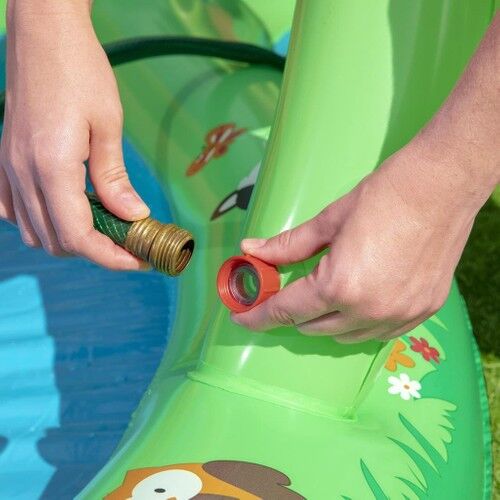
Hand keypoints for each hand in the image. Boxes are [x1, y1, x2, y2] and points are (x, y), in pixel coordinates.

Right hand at [0, 1, 148, 268]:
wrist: (43, 33)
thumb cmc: (80, 71)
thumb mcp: (108, 125)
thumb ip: (115, 178)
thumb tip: (133, 216)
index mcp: (51, 167)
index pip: (78, 236)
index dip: (111, 257)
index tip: (139, 259)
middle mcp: (22, 174)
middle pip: (56, 241)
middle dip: (97, 250)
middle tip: (130, 241)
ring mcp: (8, 168)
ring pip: (35, 231)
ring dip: (71, 237)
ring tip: (104, 225)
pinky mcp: (5, 160)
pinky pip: (14, 211)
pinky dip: (42, 221)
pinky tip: (67, 208)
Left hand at [231, 141, 490, 342]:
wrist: (443, 185)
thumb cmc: (383, 196)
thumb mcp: (329, 220)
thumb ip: (287, 244)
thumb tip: (251, 250)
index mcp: (340, 286)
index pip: (287, 311)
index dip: (259, 316)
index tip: (242, 318)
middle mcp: (369, 311)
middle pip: (314, 328)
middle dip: (293, 314)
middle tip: (286, 295)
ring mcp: (399, 316)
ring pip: (346, 337)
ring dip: (326, 322)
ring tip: (323, 297)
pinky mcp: (422, 312)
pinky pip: (378, 333)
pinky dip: (359, 324)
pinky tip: (358, 303)